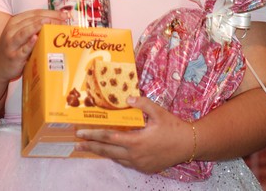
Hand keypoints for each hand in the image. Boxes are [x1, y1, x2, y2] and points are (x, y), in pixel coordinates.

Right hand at [0, 9, 67, 81]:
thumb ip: (35, 26)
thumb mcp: (21, 33)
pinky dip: (29, 43)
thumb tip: (58, 21)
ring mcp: (12, 43)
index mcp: (16, 21)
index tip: (64, 14)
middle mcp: (12, 30)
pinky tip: (36, 38)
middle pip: (32, 21)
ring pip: (25, 32)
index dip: (51, 12)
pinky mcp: (14, 56)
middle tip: (64, 20)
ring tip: (48, 22)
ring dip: (38, 27)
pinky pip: (23, 49)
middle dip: (49, 19)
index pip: (35, 13)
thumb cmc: (14, 47)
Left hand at [75, 96, 194, 173]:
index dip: (93, 135)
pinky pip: (126, 163)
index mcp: (136, 141)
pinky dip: (116, 156)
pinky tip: (113, 152)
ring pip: (115, 158)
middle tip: (77, 145)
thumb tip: (127, 97)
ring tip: (91, 147)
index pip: (109, 138)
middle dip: (90, 147)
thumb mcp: (158, 112)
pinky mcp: (144, 168)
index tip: (80, 134)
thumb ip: (142, 103)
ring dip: (102, 152)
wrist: (188, 145)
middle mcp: (134, 155)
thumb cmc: (173, 127)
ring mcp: (139, 163)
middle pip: (107, 151)